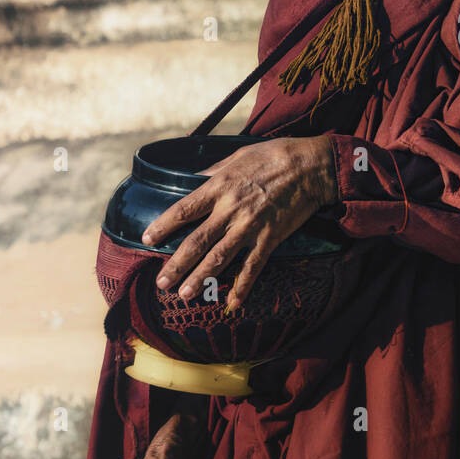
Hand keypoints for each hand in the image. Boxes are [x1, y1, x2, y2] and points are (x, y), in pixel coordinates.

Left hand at [142, 135, 336, 308]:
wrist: (312, 166)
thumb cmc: (276, 155)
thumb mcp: (239, 155)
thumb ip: (216, 170)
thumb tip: (197, 177)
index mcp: (220, 186)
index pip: (184, 209)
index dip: (163, 226)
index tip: (148, 238)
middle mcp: (231, 209)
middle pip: (197, 241)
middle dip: (177, 264)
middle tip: (161, 282)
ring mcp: (251, 226)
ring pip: (219, 257)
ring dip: (199, 278)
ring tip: (184, 295)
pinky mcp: (271, 237)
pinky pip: (253, 267)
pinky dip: (242, 286)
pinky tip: (232, 303)